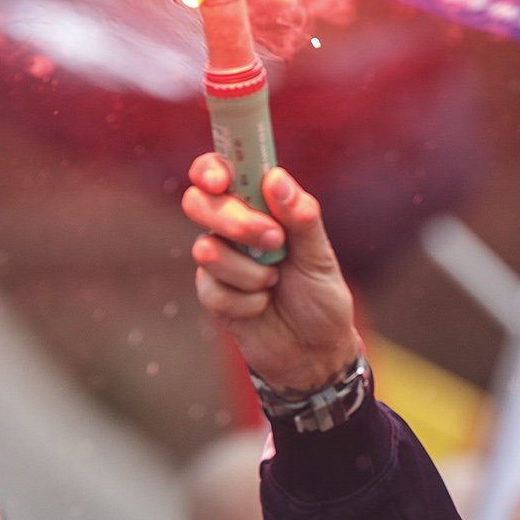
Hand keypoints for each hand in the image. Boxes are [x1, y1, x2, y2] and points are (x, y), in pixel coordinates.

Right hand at [183, 156, 364, 393]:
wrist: (313, 351)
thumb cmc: (319, 297)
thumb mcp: (320, 256)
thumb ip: (301, 217)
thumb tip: (276, 178)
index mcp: (259, 207)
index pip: (221, 172)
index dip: (211, 168)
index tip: (223, 179)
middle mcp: (231, 227)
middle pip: (199, 202)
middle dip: (236, 222)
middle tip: (274, 240)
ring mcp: (218, 260)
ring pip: (206, 249)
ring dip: (250, 271)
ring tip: (275, 282)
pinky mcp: (211, 293)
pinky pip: (213, 289)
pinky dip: (247, 301)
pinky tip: (262, 306)